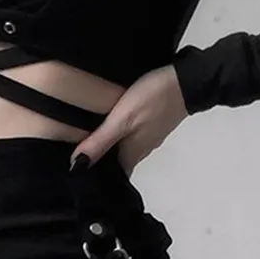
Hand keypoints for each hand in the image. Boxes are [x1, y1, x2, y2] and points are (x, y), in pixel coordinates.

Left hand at [69, 64, 188, 176]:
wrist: (187, 80)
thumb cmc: (152, 100)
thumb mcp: (121, 120)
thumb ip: (100, 142)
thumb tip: (76, 166)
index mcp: (131, 155)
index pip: (111, 178)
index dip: (93, 178)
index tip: (73, 174)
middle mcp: (139, 151)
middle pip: (115, 164)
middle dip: (97, 162)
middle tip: (72, 156)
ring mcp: (147, 138)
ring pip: (122, 149)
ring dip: (106, 147)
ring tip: (82, 140)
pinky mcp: (151, 125)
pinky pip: (129, 136)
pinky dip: (117, 135)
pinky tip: (106, 126)